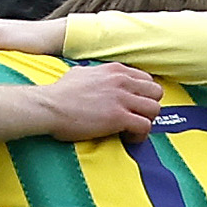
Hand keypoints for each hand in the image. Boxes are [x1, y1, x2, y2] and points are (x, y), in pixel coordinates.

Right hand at [29, 60, 163, 138]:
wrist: (49, 106)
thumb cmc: (60, 93)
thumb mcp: (81, 73)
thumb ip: (96, 73)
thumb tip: (94, 76)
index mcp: (115, 70)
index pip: (147, 79)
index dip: (143, 95)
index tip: (134, 105)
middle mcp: (122, 81)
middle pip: (156, 93)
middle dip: (149, 107)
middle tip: (136, 117)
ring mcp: (121, 99)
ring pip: (155, 109)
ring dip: (146, 121)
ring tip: (132, 129)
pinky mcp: (118, 117)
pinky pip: (145, 126)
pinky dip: (140, 135)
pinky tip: (127, 137)